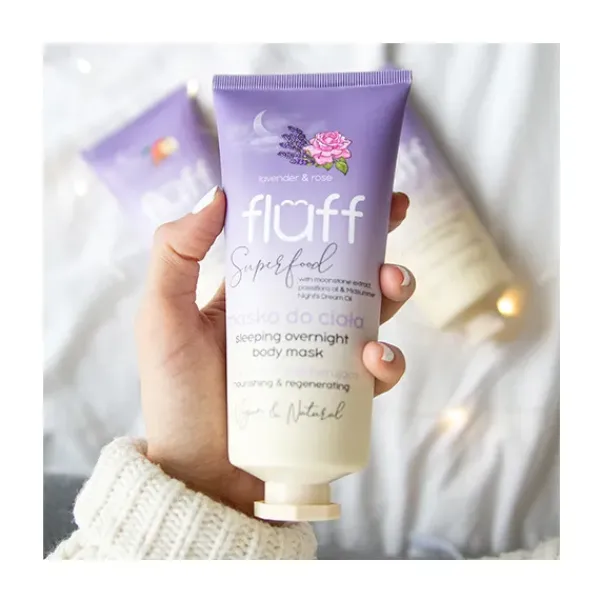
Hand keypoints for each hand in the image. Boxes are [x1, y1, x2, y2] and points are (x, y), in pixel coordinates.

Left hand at [136, 188, 414, 516]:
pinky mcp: (339, 397)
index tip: (364, 189)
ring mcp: (320, 357)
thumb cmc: (176, 397)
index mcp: (259, 294)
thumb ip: (175, 254)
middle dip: (377, 244)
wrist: (200, 475)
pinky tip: (374, 357)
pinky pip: (375, 374)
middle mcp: (294, 320)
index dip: (332, 214)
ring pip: (371, 315)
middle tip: (393, 224)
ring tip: (393, 284)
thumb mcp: (162, 318)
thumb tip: (217, 194)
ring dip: (393, 293)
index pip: (301, 243)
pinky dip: (387, 361)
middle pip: (347, 273)